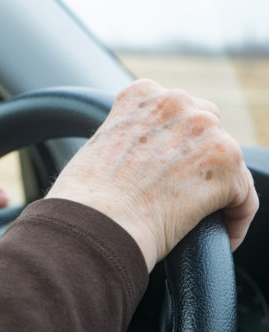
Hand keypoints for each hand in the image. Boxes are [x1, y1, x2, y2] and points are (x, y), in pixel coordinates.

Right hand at [47, 79, 257, 270]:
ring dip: (219, 188)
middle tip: (185, 191)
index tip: (171, 169)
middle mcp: (175, 102)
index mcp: (141, 95)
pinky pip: (244, 196)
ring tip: (202, 216)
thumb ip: (133, 137)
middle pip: (208, 126)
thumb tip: (151, 158)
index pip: (176, 110)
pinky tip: (222, 236)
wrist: (93, 223)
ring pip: (228, 161)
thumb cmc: (86, 198)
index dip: (176, 141)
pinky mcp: (225, 165)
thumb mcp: (103, 147)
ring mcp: (203, 130)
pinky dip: (236, 218)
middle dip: (200, 157)